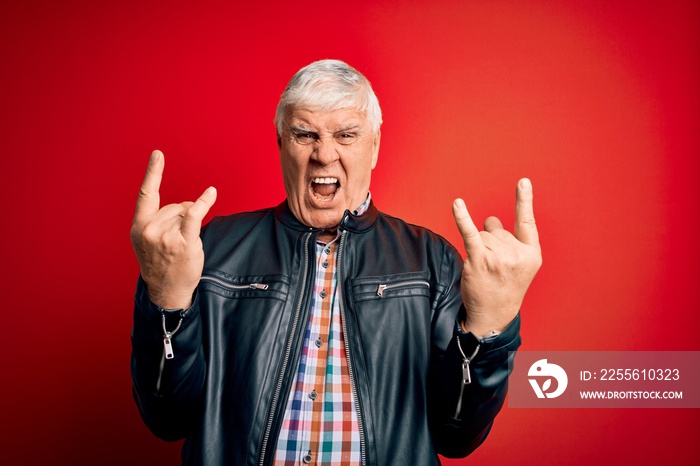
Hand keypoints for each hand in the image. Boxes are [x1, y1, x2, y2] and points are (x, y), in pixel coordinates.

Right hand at [130, 150, 216, 308]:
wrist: (167, 290)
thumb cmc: (161, 263)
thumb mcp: (149, 240)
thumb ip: (159, 219)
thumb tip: (187, 205)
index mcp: (139, 226)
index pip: (146, 193)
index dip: (153, 172)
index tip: (158, 154)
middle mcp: (150, 229)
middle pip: (176, 206)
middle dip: (182, 218)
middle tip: (177, 242)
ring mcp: (166, 236)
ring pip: (187, 213)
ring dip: (190, 227)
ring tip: (182, 247)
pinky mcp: (184, 242)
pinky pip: (195, 215)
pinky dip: (204, 202)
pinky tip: (211, 193)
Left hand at [452, 178, 541, 337]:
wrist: (493, 314)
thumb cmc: (504, 287)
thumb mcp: (518, 265)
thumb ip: (508, 239)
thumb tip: (491, 218)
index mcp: (532, 253)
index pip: (526, 221)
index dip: (524, 200)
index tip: (523, 181)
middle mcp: (517, 254)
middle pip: (496, 229)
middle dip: (491, 243)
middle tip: (493, 266)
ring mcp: (498, 257)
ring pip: (482, 234)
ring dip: (479, 247)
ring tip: (484, 268)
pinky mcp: (479, 259)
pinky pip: (469, 233)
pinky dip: (462, 217)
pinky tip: (457, 204)